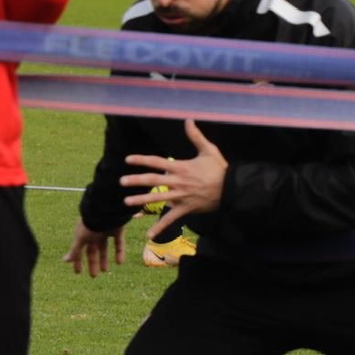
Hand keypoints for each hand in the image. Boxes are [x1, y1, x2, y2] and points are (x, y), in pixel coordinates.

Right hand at [63, 219, 126, 277]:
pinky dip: (119, 252)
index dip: (78, 261)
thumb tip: (65, 261)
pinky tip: (120, 263)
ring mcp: (106, 231)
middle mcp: (94, 233)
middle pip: (92, 251)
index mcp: (83, 235)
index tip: (78, 272)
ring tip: (105, 271)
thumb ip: (74, 250)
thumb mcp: (81, 238)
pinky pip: (119, 243)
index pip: (79, 251)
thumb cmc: (91, 224)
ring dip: (104, 259)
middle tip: (94, 276)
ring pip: (105, 248)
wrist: (107, 209)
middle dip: (93, 263)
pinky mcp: (118, 229)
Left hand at [119, 120, 227, 241]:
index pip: (157, 162)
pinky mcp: (186, 208)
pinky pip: (171, 219)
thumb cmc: (220, 169)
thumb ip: (196, 136)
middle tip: (121, 181)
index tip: (128, 160)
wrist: (232, 188)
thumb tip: (188, 120)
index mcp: (181, 167)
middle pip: (153, 180)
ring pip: (158, 198)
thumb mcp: (209, 150)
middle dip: (136, 180)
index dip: (141, 160)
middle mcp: (178, 181)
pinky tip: (149, 235)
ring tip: (126, 201)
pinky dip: (160, 227)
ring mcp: (181, 196)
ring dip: (141, 200)